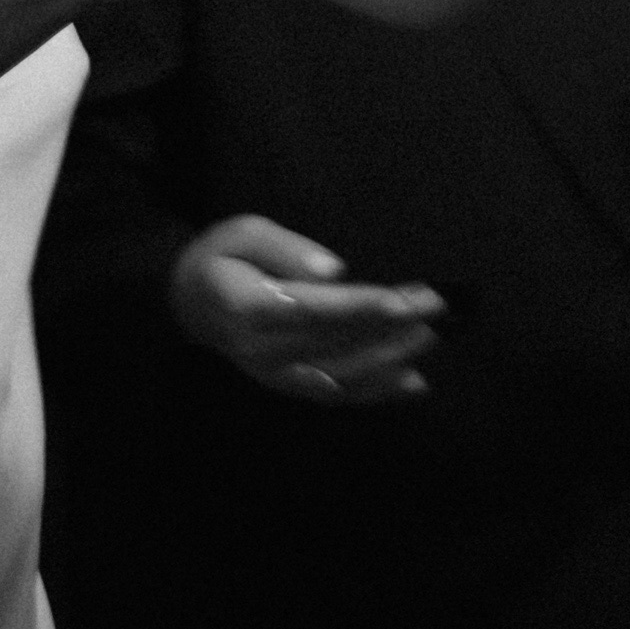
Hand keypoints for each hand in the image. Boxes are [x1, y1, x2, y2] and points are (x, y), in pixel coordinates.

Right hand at [170, 214, 444, 407]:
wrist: (190, 306)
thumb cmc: (222, 259)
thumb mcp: (242, 233)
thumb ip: (283, 248)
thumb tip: (334, 269)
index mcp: (249, 308)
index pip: (313, 311)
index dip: (361, 307)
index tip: (404, 301)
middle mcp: (263, 350)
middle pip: (336, 343)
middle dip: (392, 329)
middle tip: (439, 312)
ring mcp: (276, 375)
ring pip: (342, 374)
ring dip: (393, 360)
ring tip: (434, 339)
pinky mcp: (289, 386)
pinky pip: (337, 394)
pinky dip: (377, 392)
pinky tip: (414, 383)